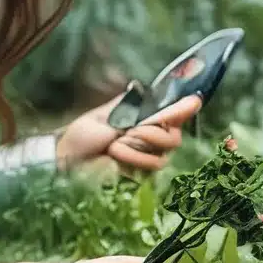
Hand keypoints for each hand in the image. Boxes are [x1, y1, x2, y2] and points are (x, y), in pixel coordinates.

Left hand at [56, 94, 201, 171]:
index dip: (185, 108)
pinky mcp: (143, 175)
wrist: (68, 160)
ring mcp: (148, 157)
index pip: (175, 112)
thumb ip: (134, 106)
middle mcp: (151, 137)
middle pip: (175, 134)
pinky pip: (153, 165)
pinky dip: (132, 158)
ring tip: (114, 144)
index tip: (193, 102)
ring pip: (165, 150)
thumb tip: (143, 86)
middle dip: (153, 130)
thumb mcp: (109, 114)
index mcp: (144, 118)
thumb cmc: (84, 134)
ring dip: (137, 145)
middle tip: (130, 130)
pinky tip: (115, 155)